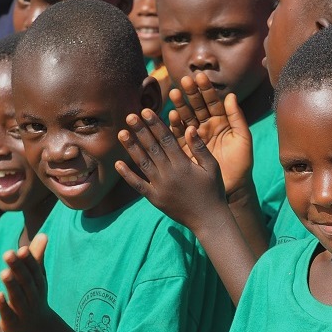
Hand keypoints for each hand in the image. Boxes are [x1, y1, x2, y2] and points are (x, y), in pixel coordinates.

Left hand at [0, 234, 52, 331]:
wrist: (37, 328)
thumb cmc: (34, 295)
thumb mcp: (36, 277)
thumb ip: (36, 256)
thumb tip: (43, 234)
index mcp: (38, 284)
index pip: (34, 271)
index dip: (29, 261)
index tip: (22, 249)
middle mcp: (33, 297)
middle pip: (26, 282)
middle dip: (18, 268)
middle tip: (8, 253)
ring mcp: (24, 311)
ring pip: (18, 297)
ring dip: (11, 285)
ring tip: (4, 273)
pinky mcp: (13, 323)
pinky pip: (9, 314)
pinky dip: (4, 306)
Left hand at [116, 109, 225, 230]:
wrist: (208, 220)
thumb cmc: (213, 191)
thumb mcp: (212, 167)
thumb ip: (199, 148)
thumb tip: (190, 128)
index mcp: (183, 164)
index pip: (166, 139)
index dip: (155, 124)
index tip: (146, 111)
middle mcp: (169, 174)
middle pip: (152, 147)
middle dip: (141, 130)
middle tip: (130, 116)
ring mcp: (160, 187)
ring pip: (142, 163)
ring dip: (131, 147)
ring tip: (122, 133)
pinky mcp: (155, 198)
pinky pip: (138, 185)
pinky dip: (127, 175)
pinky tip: (118, 164)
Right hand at [167, 73, 254, 198]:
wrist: (234, 187)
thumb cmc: (242, 163)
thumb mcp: (243, 139)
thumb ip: (237, 118)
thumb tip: (230, 95)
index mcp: (221, 122)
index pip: (212, 101)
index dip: (206, 89)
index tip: (199, 77)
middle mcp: (207, 127)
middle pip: (197, 106)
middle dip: (190, 94)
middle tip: (183, 81)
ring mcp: (196, 137)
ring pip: (186, 118)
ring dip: (179, 106)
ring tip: (173, 94)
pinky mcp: (187, 149)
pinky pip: (179, 135)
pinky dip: (175, 126)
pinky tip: (172, 116)